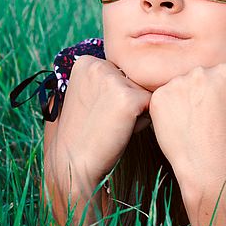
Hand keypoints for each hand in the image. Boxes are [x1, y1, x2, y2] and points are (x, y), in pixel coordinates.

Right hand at [49, 55, 152, 192]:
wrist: (72, 163)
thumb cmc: (82, 133)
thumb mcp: (86, 95)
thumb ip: (105, 78)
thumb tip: (133, 69)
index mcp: (86, 62)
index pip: (122, 70)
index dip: (116, 93)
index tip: (97, 110)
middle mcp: (99, 64)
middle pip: (135, 78)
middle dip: (129, 99)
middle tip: (106, 119)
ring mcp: (114, 80)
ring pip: (145, 90)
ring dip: (138, 110)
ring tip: (114, 125)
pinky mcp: (129, 98)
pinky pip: (152, 105)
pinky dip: (143, 121)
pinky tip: (123, 130)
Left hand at [148, 62, 225, 191]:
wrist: (210, 164)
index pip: (220, 72)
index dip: (220, 93)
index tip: (220, 109)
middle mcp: (202, 71)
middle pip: (198, 76)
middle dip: (200, 93)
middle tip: (206, 118)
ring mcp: (178, 83)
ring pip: (179, 85)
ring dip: (183, 99)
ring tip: (193, 123)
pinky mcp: (160, 96)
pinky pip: (163, 97)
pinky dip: (167, 110)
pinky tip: (180, 125)